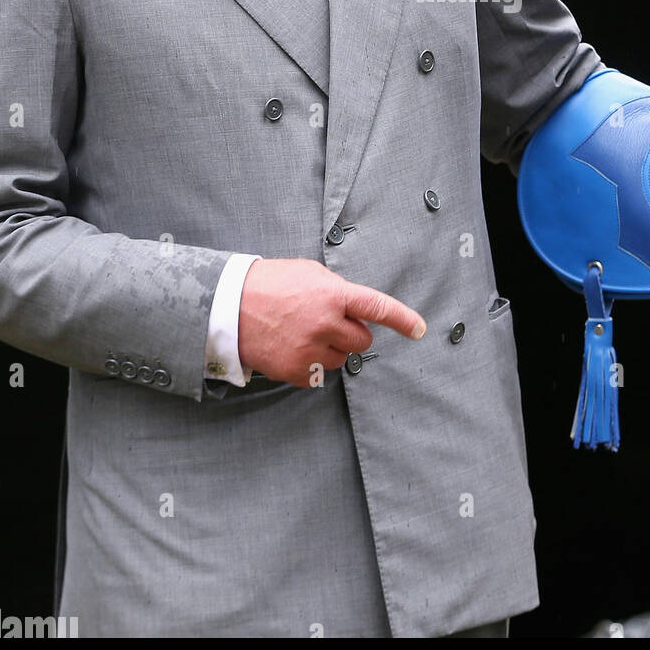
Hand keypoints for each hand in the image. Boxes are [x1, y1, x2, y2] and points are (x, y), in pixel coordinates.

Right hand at [238, 257, 426, 385]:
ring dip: (331, 349)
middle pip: (362, 340)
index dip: (402, 319)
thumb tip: (356, 309)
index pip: (377, 307)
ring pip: (342, 359)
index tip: (420, 329)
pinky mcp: (298, 371)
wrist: (229, 306)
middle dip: (350, 333)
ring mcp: (312, 350)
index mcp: (333, 294)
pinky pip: (321, 374)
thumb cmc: (271, 284)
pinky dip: (312, 364)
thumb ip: (337, 291)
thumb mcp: (309, 274)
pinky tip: (292, 347)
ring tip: (302, 332)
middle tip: (326, 322)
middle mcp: (326, 323)